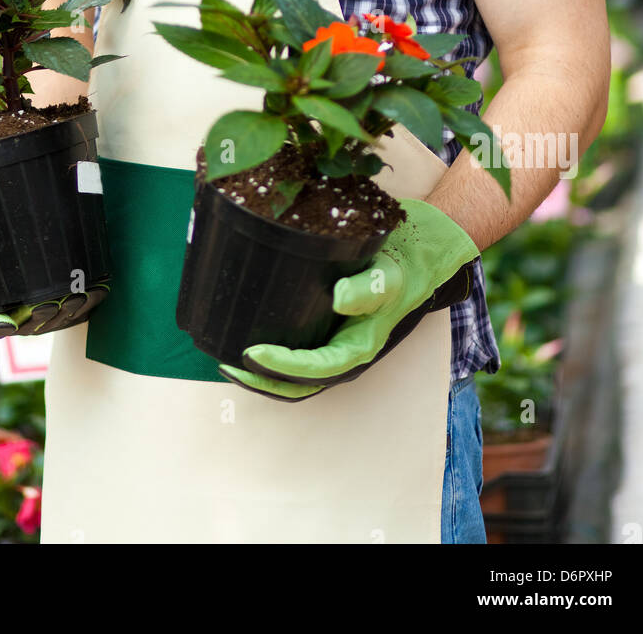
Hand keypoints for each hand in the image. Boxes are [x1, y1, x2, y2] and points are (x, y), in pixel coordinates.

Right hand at [0, 230, 109, 340]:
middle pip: (27, 328)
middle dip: (40, 321)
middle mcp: (17, 314)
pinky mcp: (71, 304)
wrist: (34, 226)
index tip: (5, 324)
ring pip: (57, 322)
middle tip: (49, 306)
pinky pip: (82, 311)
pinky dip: (91, 303)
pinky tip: (99, 291)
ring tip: (77, 298)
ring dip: (69, 314)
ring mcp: (45, 313)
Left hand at [218, 198, 477, 400]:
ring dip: (260, 375)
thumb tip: (337, 299)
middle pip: (295, 385)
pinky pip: (294, 356)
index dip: (278, 367)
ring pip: (292, 377)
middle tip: (225, 361)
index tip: (250, 352)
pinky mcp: (325, 332)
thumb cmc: (401, 268)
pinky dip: (269, 357)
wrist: (416, 257)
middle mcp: (342, 355)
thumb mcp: (388, 276)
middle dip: (259, 380)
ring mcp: (333, 346)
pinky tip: (246, 336)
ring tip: (226, 356)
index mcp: (357, 349)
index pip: (312, 371)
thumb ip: (367, 289)